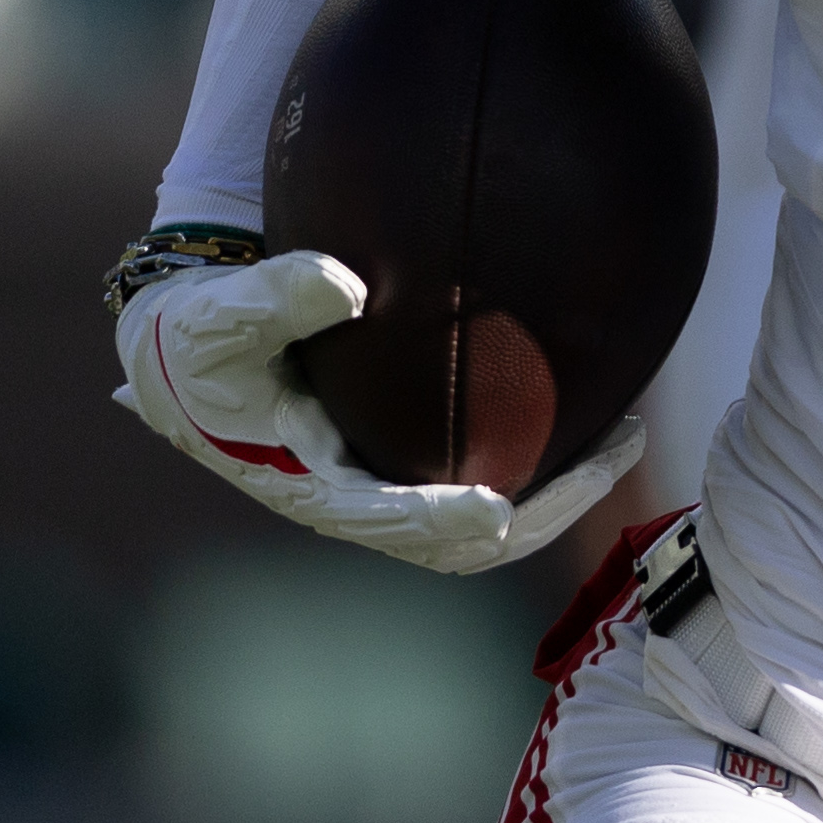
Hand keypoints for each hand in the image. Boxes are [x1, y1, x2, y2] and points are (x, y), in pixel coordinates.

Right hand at [114, 250, 648, 573]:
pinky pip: (489, 473)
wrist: (192, 344)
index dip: (440, 519)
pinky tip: (596, 406)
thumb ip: (276, 298)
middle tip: (617, 455)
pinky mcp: (411, 461)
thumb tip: (346, 283)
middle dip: (545, 508)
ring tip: (630, 436)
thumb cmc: (201, 334)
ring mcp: (391, 487)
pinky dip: (542, 454)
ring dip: (561, 487)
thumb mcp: (221, 315)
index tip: (497, 508)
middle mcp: (361, 500)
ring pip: (492, 516)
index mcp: (311, 486)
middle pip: (466, 539)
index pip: (387, 519)